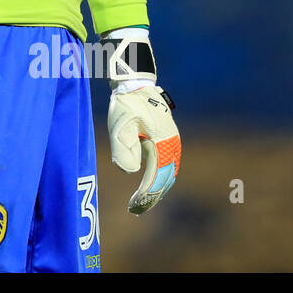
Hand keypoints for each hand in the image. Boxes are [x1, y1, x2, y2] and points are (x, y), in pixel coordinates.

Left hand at [108, 84, 180, 213]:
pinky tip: (148, 185)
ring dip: (156, 189)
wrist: (136, 83)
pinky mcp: (167, 139)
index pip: (156, 177)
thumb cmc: (127, 103)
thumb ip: (124, 147)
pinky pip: (166, 165)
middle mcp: (172, 145)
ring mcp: (172, 142)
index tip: (134, 207)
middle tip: (136, 210)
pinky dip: (159, 178)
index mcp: (163, 143)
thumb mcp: (121, 123)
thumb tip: (130, 172)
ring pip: (168, 173)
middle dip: (151, 196)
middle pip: (165, 179)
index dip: (146, 194)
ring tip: (141, 202)